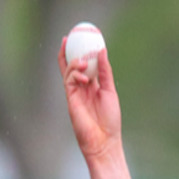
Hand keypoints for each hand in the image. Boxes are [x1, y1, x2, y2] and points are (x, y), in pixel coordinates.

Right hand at [58, 38, 121, 160]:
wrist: (104, 141)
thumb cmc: (110, 120)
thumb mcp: (110, 92)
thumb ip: (106, 72)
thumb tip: (102, 51)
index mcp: (93, 87)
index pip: (85, 66)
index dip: (82, 52)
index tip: (82, 38)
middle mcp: (82, 88)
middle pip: (72, 65)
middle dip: (68, 51)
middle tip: (68, 37)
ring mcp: (75, 93)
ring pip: (69, 71)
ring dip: (75, 63)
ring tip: (85, 63)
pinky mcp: (70, 99)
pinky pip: (68, 80)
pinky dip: (74, 74)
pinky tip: (84, 76)